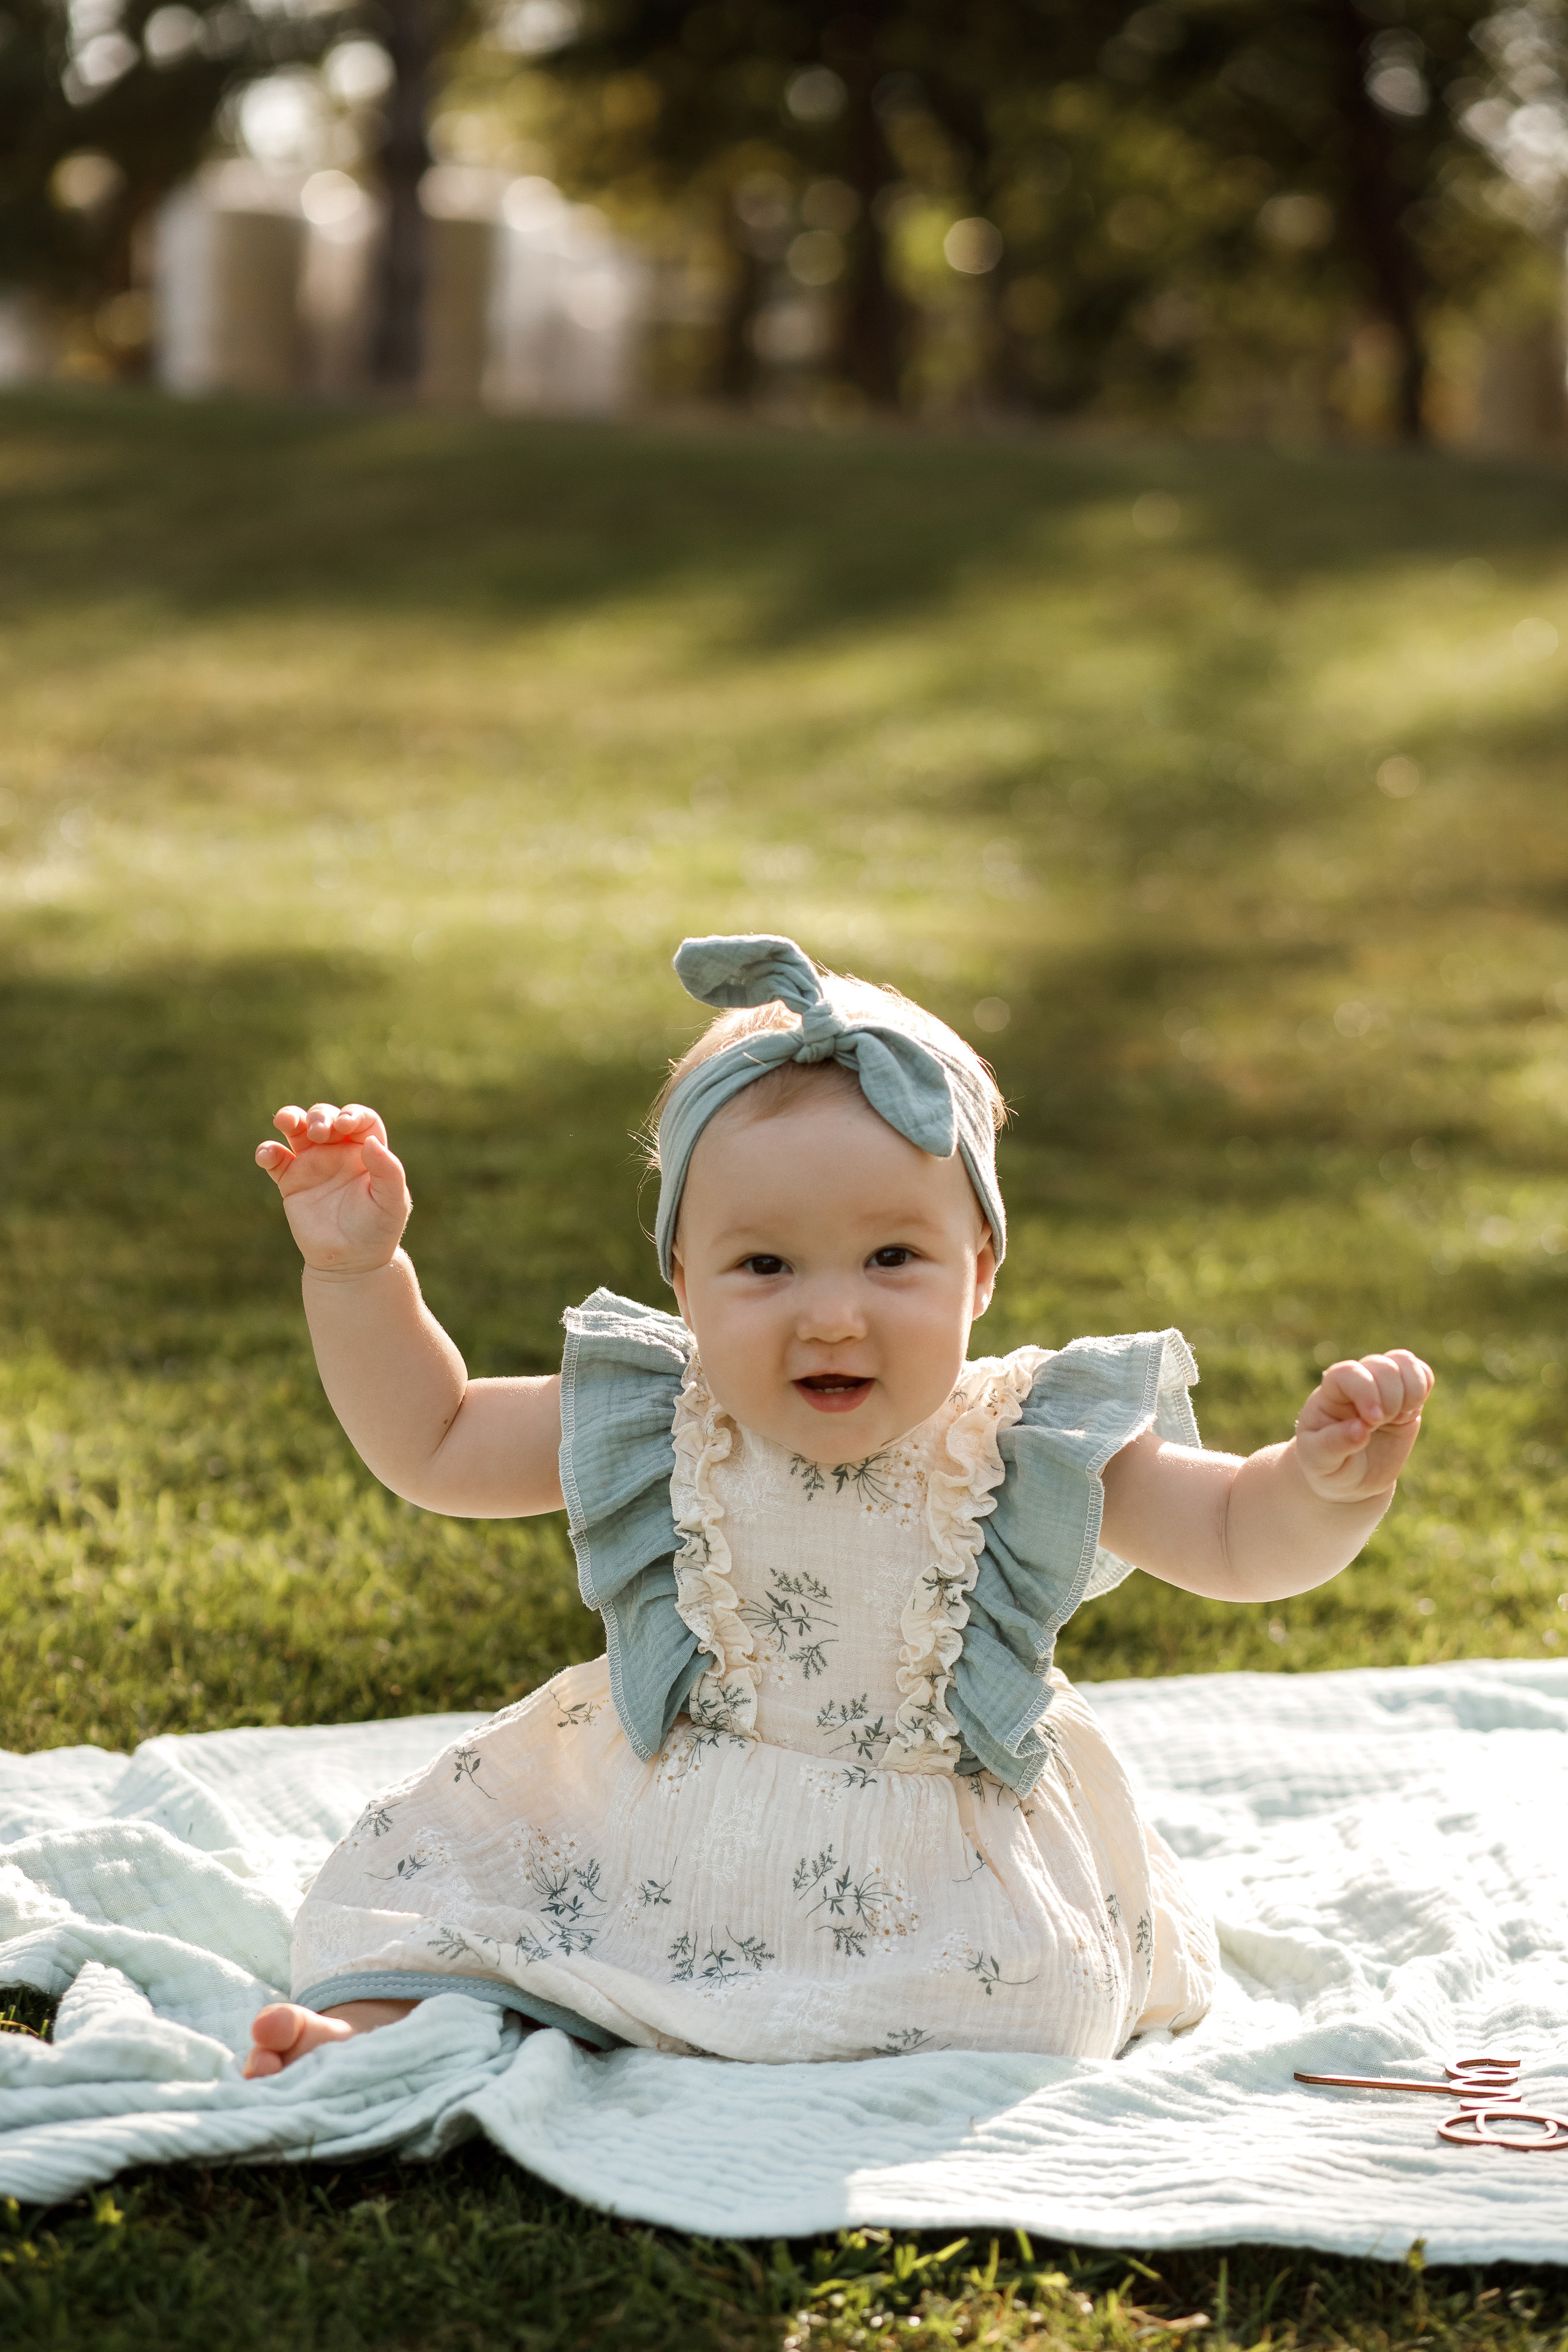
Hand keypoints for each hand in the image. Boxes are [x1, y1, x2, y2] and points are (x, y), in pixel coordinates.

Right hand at [255, 1102, 410, 1274]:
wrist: (351, 1262)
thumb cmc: (377, 1230)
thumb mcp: (392, 1202)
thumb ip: (388, 1171)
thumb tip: (371, 1142)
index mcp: (366, 1151)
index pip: (360, 1119)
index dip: (352, 1114)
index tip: (345, 1126)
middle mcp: (338, 1151)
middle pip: (325, 1117)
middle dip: (319, 1116)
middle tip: (319, 1133)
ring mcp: (312, 1164)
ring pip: (297, 1129)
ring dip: (290, 1118)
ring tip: (285, 1121)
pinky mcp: (291, 1181)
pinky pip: (275, 1159)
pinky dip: (267, 1151)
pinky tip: (267, 1155)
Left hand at [1294, 1350, 1433, 1502]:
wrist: (1351, 1478)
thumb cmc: (1328, 1466)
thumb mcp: (1320, 1461)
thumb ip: (1334, 1444)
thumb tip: (1360, 1429)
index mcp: (1330, 1393)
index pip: (1348, 1372)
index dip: (1366, 1390)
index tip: (1373, 1421)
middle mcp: (1358, 1383)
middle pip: (1382, 1366)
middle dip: (1390, 1398)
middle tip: (1380, 1424)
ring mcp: (1383, 1387)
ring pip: (1404, 1362)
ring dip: (1410, 1391)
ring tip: (1397, 1419)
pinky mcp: (1406, 1397)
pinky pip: (1422, 1374)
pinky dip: (1423, 1389)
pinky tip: (1408, 1414)